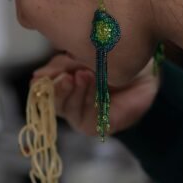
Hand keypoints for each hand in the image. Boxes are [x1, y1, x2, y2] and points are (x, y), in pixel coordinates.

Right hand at [33, 55, 157, 137]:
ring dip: (75, 92)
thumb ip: (61, 66)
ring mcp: (84, 116)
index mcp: (64, 87)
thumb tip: (37, 77)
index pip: (43, 91)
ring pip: (69, 109)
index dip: (41, 85)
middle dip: (58, 89)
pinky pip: (87, 116)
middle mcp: (71, 104)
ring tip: (84, 75)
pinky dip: (89, 98)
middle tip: (66, 76)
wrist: (145, 66)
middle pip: (53, 103)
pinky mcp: (99, 126)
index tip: (41, 76)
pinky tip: (94, 82)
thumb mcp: (82, 55)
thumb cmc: (115, 59)